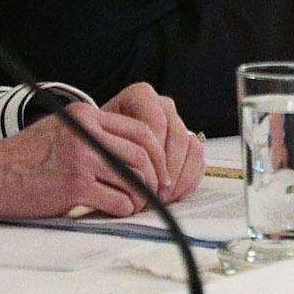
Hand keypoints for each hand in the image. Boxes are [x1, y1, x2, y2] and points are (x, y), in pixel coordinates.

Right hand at [0, 85, 201, 218]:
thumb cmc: (24, 159)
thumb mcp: (62, 131)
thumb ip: (94, 136)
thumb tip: (134, 156)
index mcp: (86, 115)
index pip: (140, 130)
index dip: (157, 154)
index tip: (159, 171)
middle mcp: (86, 132)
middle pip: (143, 153)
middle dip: (154, 176)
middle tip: (153, 192)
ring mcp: (81, 159)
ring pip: (135, 177)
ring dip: (140, 196)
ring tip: (132, 203)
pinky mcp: (74, 186)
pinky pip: (118, 201)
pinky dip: (123, 209)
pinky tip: (114, 211)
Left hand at [98, 83, 203, 204]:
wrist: (106, 145)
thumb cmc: (99, 143)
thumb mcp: (96, 140)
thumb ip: (107, 148)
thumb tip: (119, 171)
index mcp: (140, 96)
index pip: (155, 124)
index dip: (152, 156)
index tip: (144, 179)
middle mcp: (162, 105)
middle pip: (176, 137)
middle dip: (166, 170)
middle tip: (154, 193)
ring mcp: (179, 122)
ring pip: (191, 148)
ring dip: (178, 178)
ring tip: (160, 197)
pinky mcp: (189, 141)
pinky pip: (198, 160)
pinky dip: (187, 181)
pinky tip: (171, 195)